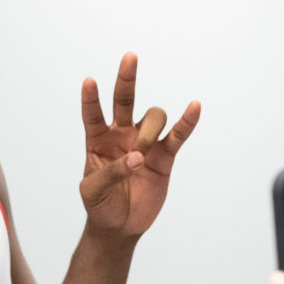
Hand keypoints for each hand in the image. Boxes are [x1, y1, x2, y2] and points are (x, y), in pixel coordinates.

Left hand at [78, 53, 200, 237]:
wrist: (119, 225)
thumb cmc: (100, 204)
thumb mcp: (93, 190)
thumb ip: (110, 172)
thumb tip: (137, 158)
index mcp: (97, 140)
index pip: (92, 114)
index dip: (91, 98)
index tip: (89, 81)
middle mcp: (120, 135)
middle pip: (124, 100)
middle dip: (126, 79)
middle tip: (130, 57)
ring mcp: (144, 142)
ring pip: (152, 117)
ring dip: (150, 130)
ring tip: (143, 153)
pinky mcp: (164, 156)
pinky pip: (178, 135)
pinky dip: (187, 122)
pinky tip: (194, 107)